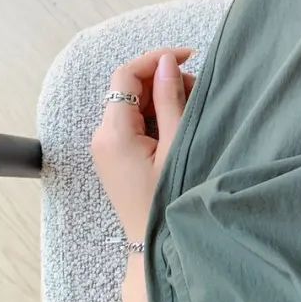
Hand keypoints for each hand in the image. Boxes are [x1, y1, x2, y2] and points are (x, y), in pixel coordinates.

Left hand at [91, 48, 195, 243]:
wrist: (153, 244)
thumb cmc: (167, 199)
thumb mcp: (175, 146)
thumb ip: (170, 101)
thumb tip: (167, 63)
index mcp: (113, 132)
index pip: (126, 75)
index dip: (156, 60)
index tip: (188, 57)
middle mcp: (102, 136)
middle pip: (129, 88)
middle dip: (163, 80)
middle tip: (198, 90)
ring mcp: (106, 147)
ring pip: (132, 104)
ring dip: (160, 97)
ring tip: (192, 108)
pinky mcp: (114, 156)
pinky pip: (132, 122)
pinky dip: (155, 115)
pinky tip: (179, 125)